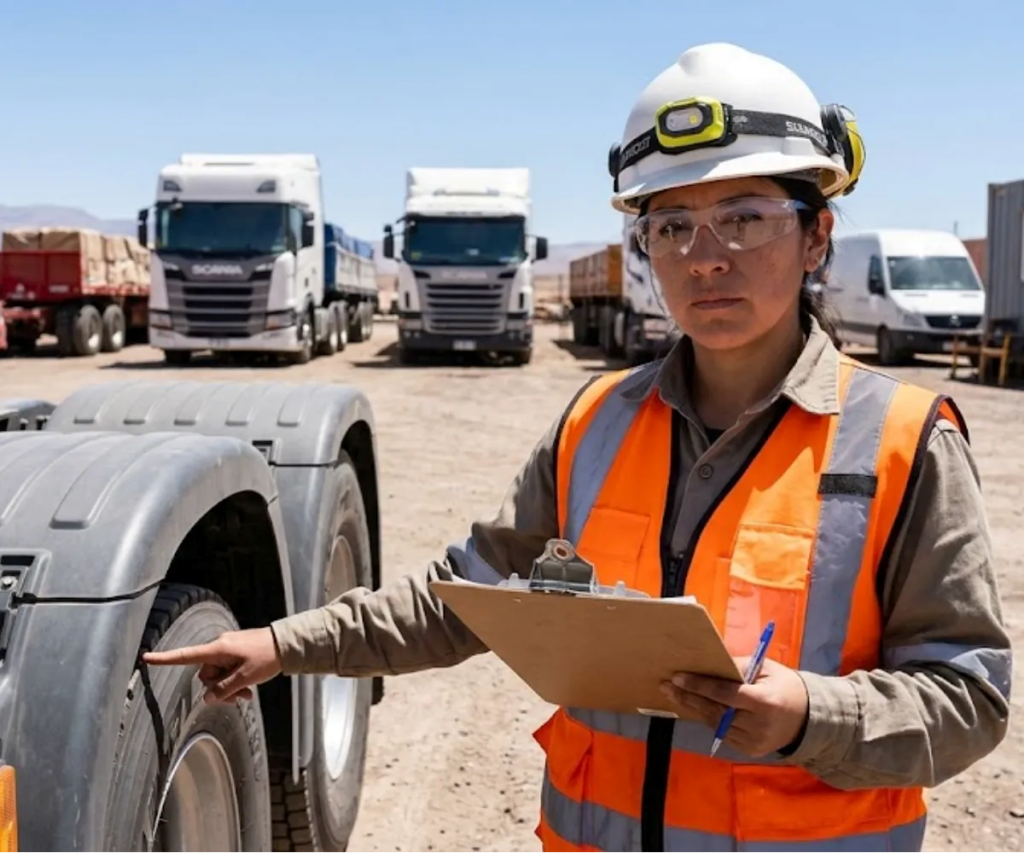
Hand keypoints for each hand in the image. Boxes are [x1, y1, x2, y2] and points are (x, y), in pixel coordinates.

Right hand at [142, 627, 282, 704]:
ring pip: (217, 677)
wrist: (286, 644)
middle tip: (240, 696)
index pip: (186, 656)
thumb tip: (208, 698)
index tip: (146, 658)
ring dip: (229, 688)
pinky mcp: (235, 654)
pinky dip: (234, 682)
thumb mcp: (246, 677)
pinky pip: (227, 672)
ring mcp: (228, 651)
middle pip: (206, 675)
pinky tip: (248, 690)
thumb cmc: (267, 657)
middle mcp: (219, 648)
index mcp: (218, 649)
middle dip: (219, 689)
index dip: (165, 659)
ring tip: (248, 693)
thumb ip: (224, 689)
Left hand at [661, 656, 809, 756]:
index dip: (700, 685)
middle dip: (688, 696)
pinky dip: (708, 718)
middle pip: (715, 710)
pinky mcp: (748, 750)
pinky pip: (721, 732)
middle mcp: (757, 725)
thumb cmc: (785, 686)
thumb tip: (710, 662)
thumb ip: (739, 667)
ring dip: (693, 708)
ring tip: (674, 694)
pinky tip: (693, 706)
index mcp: (764, 702)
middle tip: (666, 684)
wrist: (808, 720)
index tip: (678, 676)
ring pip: (715, 723)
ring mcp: (753, 741)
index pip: (725, 694)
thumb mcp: (767, 669)